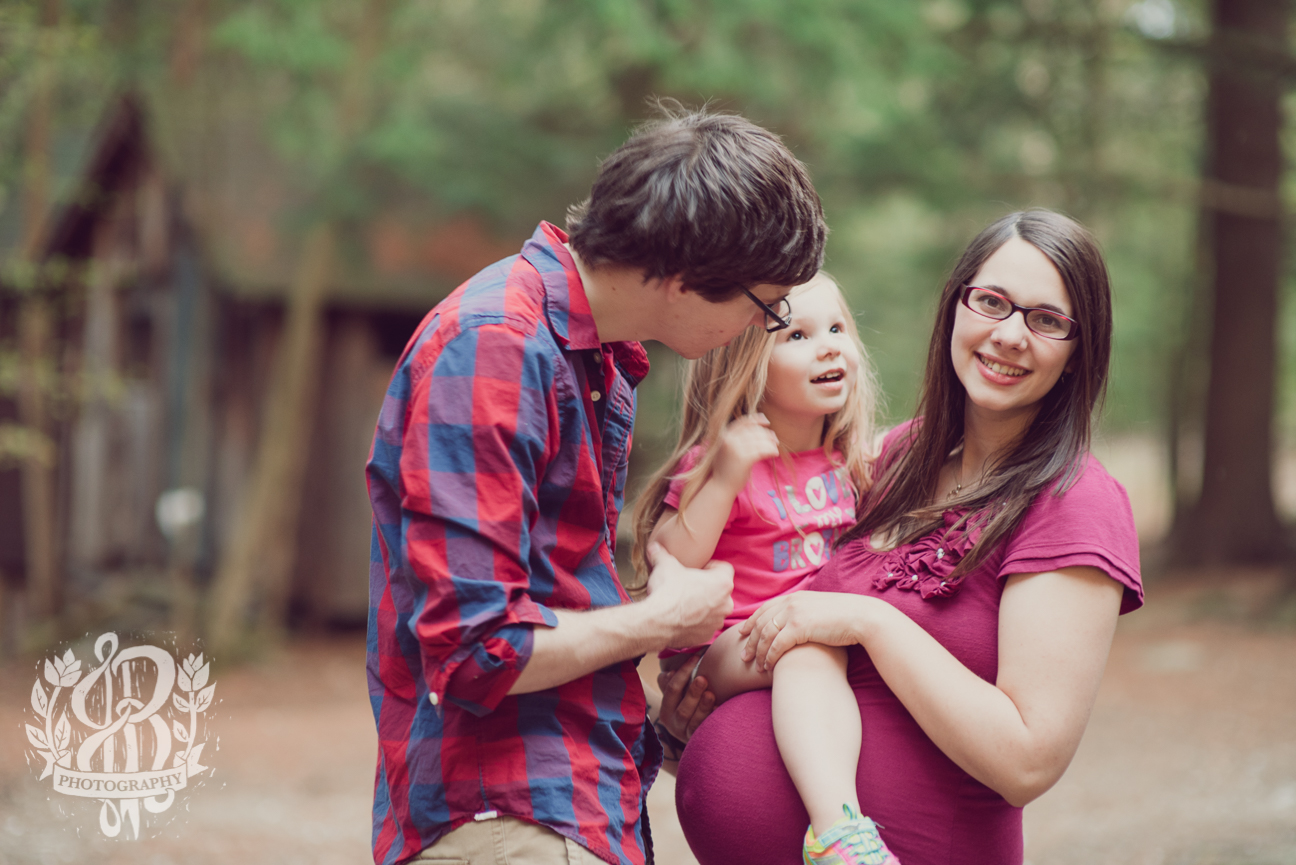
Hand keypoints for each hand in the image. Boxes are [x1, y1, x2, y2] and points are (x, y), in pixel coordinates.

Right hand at [645, 543, 733, 648]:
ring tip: (684, 603)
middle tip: (689, 586)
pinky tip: (681, 617)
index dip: (710, 567)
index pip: (724, 568)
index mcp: (722, 582)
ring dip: (703, 605)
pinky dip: (696, 622)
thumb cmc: (667, 592)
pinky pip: (705, 625)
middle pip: (720, 590)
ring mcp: (717, 621)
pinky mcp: (707, 635)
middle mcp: (725, 603)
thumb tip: (654, 546)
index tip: (698, 570)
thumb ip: (661, 554)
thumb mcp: (664, 566)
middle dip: (707, 588)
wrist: (658, 622)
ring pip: (714, 609)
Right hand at [655, 655, 715, 747]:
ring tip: (711, 694)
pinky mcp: (700, 740)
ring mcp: (687, 735)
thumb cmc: (686, 706)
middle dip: (692, 693)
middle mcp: (674, 724)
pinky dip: (713, 719)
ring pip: (694, 722)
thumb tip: (671, 672)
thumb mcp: (676, 696)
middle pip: (682, 709)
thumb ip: (671, 682)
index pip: (672, 689)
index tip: (695, 658)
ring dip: (703, 707)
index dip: (683, 673)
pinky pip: (707, 731)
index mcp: (666, 710)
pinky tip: (720, 708)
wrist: (697, 737)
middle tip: (702, 678)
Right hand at [712, 414, 780, 492]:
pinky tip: (774, 454)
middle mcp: (729, 440)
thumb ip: (735, 439)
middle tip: (775, 440)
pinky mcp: (743, 459)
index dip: (756, 419)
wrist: (719, 487)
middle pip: (754, 431)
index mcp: (724, 436)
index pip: (743, 422)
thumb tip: (756, 430)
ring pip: (760, 441)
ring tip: (775, 448)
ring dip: (771, 443)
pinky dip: (771, 450)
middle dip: (767, 434)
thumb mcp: (726, 450)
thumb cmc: (725, 470)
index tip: (766, 421)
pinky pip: (762, 450)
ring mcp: (735, 449)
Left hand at [738, 591, 868, 671]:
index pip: (765, 609)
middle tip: (744, 656)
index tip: (742, 633)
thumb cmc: (845, 617)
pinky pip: (777, 645)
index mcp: (794, 597)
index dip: (751, 621)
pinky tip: (769, 668)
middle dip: (750, 640)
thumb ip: (805, 613)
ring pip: (766, 636)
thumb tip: (799, 624)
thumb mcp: (820, 609)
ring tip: (756, 667)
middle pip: (761, 623)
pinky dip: (770, 658)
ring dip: (759, 653)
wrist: (861, 617)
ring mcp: (793, 614)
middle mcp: (790, 603)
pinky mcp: (798, 627)